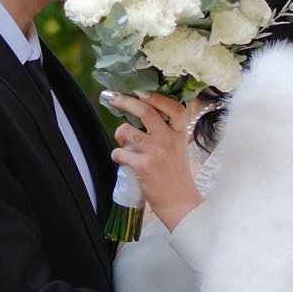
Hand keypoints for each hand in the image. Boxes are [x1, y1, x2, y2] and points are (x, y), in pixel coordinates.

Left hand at [106, 92, 205, 230]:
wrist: (179, 201)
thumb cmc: (175, 172)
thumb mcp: (178, 146)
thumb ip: (166, 129)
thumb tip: (141, 109)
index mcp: (179, 132)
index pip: (172, 107)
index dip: (156, 96)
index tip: (140, 91)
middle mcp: (169, 140)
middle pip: (145, 111)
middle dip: (125, 101)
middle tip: (113, 97)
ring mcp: (156, 153)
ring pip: (127, 130)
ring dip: (119, 133)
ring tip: (123, 141)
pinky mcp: (143, 166)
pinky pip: (120, 152)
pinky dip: (117, 154)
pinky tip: (123, 159)